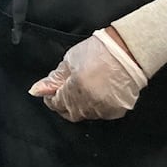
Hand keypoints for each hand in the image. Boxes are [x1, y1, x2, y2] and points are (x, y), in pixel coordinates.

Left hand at [29, 29, 148, 121]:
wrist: (129, 51)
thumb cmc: (99, 51)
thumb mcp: (70, 60)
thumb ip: (54, 78)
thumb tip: (37, 90)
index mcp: (76, 89)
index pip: (57, 103)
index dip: (51, 98)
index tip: (50, 93)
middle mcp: (90, 103)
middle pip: (70, 113)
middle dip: (64, 104)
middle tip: (64, 92)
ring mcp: (105, 109)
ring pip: (85, 115)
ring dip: (79, 106)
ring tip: (83, 89)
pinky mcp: (118, 111)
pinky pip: (100, 114)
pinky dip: (95, 107)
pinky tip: (96, 93)